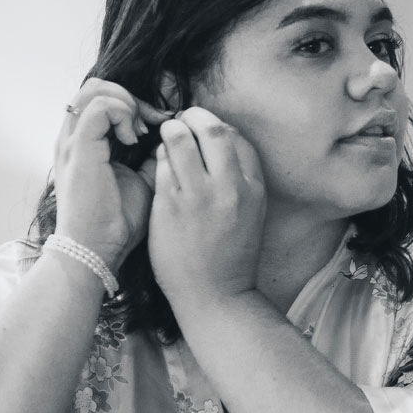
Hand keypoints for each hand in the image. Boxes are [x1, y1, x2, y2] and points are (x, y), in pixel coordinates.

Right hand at [54, 79, 167, 267]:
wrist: (97, 251)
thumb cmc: (117, 223)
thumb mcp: (142, 182)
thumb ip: (151, 159)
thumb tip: (171, 140)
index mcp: (84, 143)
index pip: (102, 99)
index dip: (134, 103)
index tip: (160, 124)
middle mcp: (73, 137)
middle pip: (96, 86)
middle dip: (131, 97)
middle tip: (154, 121)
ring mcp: (73, 141)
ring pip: (95, 89)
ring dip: (127, 102)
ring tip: (142, 131)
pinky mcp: (79, 148)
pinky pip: (100, 107)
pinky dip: (123, 114)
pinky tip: (136, 139)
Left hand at [147, 107, 266, 311]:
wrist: (215, 296)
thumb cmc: (231, 257)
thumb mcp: (252, 215)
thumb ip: (241, 181)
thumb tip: (220, 145)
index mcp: (254, 189)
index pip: (238, 138)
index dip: (219, 126)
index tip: (206, 129)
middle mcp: (230, 188)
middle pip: (213, 129)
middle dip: (194, 117)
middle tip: (183, 119)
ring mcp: (199, 196)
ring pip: (179, 139)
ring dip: (171, 131)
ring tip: (167, 136)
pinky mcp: (170, 205)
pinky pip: (160, 164)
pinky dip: (158, 156)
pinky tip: (159, 163)